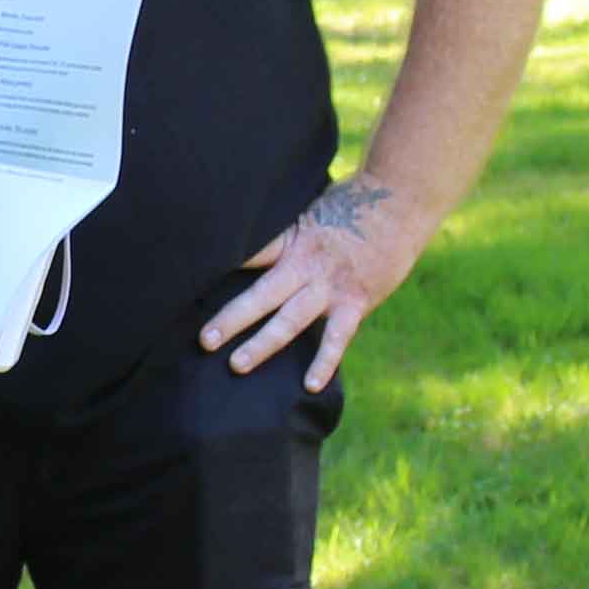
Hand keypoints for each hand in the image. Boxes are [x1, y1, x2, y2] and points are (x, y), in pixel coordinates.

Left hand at [201, 175, 420, 389]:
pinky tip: (310, 386)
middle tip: (204, 340)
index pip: (249, 254)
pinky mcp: (355, 301)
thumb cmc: (352, 205)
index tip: (189, 281)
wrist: (399, 202)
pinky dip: (324, 362)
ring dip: (262, 344)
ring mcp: (331, 285)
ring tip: (236, 364)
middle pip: (261, 294)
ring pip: (290, 320)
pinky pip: (337, 338)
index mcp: (291, 239)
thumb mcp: (309, 209)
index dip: (220, 268)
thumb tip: (252, 244)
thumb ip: (284, 233)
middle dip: (231, 318)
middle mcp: (306, 264)